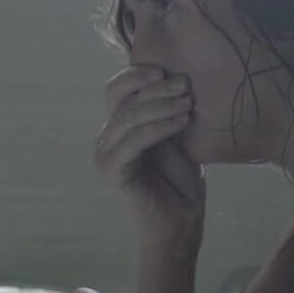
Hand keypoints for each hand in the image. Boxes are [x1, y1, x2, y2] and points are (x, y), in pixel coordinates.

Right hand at [94, 65, 205, 245]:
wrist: (179, 223)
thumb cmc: (181, 181)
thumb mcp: (177, 135)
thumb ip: (169, 109)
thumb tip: (179, 75)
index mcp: (118, 125)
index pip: (118, 87)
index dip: (138, 73)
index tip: (169, 69)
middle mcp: (106, 136)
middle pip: (123, 97)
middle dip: (156, 87)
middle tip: (186, 85)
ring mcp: (105, 153)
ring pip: (131, 116)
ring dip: (162, 105)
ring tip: (189, 103)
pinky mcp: (112, 169)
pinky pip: (135, 139)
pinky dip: (161, 126)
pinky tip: (183, 122)